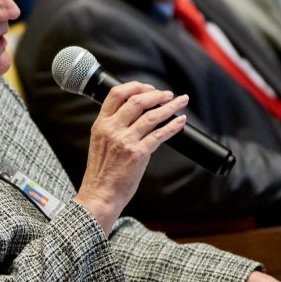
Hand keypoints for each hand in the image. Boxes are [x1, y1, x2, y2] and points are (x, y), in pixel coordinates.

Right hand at [74, 82, 187, 233]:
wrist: (100, 195)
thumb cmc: (101, 173)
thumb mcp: (100, 142)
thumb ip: (112, 127)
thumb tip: (134, 115)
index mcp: (101, 124)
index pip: (116, 94)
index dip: (135, 86)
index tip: (148, 87)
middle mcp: (112, 129)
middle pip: (137, 101)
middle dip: (156, 95)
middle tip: (168, 94)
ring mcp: (125, 141)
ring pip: (151, 116)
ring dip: (169, 107)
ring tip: (179, 103)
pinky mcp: (138, 154)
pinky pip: (159, 135)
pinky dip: (172, 126)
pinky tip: (180, 122)